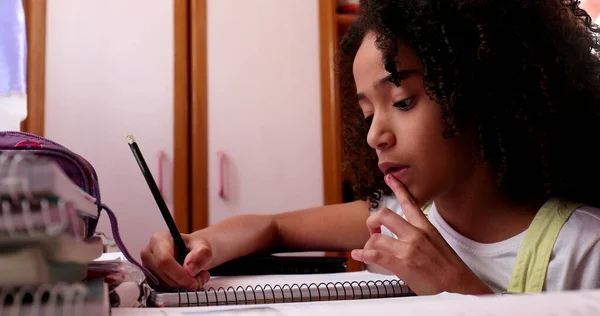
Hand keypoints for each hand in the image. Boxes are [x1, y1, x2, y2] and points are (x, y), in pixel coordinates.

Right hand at [141, 231, 211, 289]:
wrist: (194, 252)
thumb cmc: (195, 247)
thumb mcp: (204, 247)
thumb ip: (201, 254)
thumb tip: (189, 269)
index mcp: (159, 239)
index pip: (164, 260)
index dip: (179, 274)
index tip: (193, 281)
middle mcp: (149, 252)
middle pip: (162, 274)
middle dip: (182, 282)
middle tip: (199, 279)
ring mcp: (147, 266)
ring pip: (162, 284)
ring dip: (181, 286)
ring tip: (196, 277)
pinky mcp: (150, 278)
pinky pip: (162, 289)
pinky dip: (177, 289)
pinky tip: (186, 280)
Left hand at [351, 174, 491, 294]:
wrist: (458, 280)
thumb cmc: (446, 263)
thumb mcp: (435, 240)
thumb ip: (418, 233)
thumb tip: (403, 232)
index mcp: (424, 226)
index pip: (409, 202)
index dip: (398, 188)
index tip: (390, 178)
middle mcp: (415, 234)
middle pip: (385, 215)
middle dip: (372, 221)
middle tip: (372, 229)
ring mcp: (408, 249)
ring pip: (377, 238)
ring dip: (368, 245)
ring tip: (369, 250)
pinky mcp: (402, 264)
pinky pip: (375, 255)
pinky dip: (363, 254)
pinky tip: (358, 255)